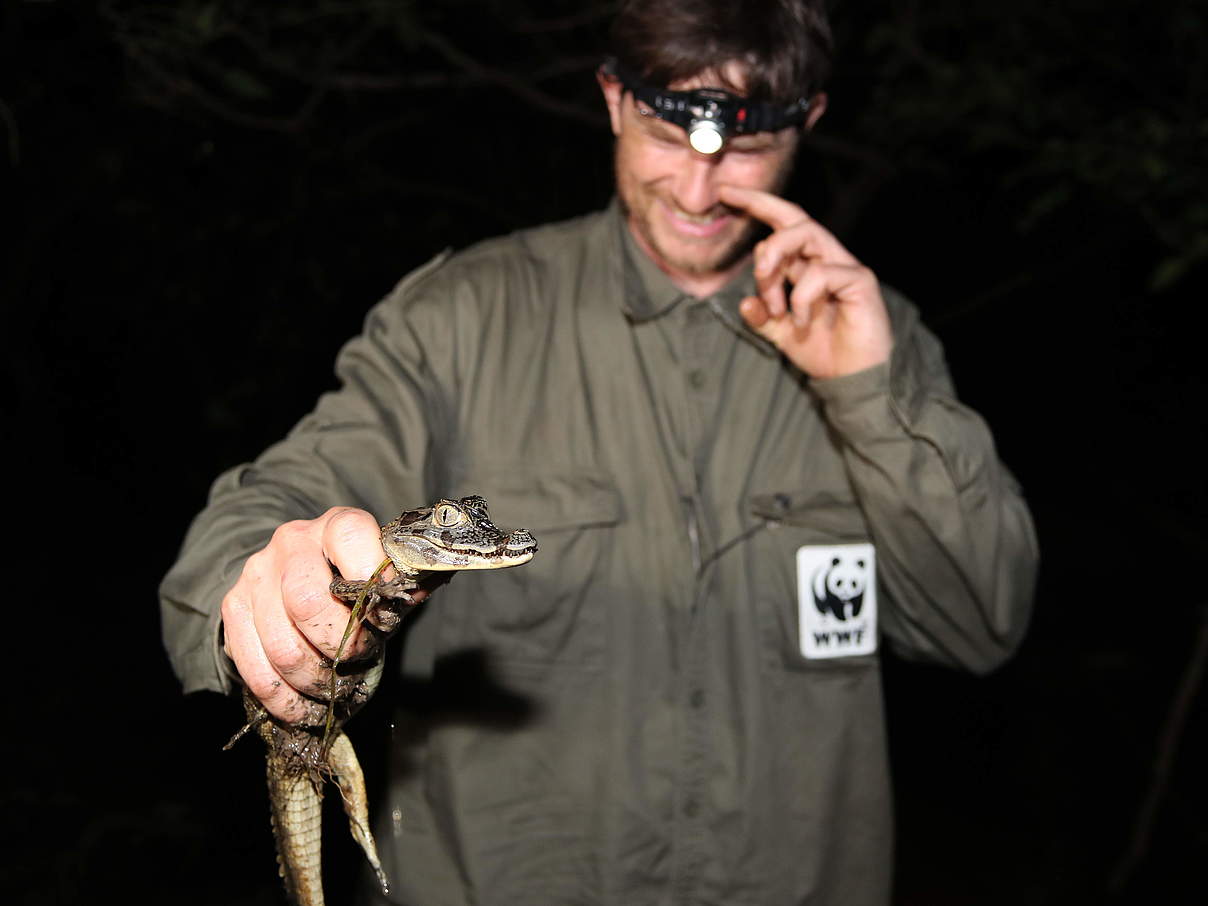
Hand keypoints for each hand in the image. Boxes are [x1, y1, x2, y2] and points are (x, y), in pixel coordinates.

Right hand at [220, 507, 423, 723]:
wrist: (300, 571)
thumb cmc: (356, 578)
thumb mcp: (385, 575)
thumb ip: (405, 583)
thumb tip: (435, 577)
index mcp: (336, 524)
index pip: (350, 537)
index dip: (370, 577)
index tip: (383, 611)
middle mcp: (291, 542)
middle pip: (307, 602)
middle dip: (340, 644)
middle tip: (357, 655)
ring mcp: (257, 574)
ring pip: (282, 646)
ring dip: (315, 679)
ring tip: (335, 686)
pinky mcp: (233, 607)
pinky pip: (255, 669)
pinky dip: (284, 700)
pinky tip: (305, 708)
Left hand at [718, 184, 892, 379]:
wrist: (854, 380)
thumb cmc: (824, 352)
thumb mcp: (780, 334)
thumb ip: (762, 317)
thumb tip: (743, 303)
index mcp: (807, 265)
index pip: (783, 224)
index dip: (757, 205)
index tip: (725, 195)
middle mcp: (827, 259)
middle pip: (794, 218)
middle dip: (761, 207)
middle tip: (736, 223)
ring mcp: (845, 267)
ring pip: (807, 233)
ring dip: (776, 256)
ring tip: (766, 287)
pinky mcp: (860, 281)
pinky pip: (821, 273)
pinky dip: (801, 298)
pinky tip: (801, 322)